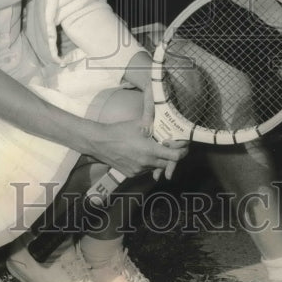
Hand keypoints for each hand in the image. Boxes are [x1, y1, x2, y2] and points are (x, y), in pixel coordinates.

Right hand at [121, 46, 186, 181]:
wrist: (100, 143)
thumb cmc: (120, 131)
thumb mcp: (139, 123)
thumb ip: (154, 119)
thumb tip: (163, 107)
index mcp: (150, 150)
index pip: (174, 157)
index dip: (180, 152)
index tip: (180, 146)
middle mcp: (146, 163)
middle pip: (167, 164)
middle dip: (170, 156)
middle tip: (167, 146)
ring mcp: (139, 171)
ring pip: (155, 168)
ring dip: (157, 160)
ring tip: (152, 149)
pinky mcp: (131, 174)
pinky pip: (144, 171)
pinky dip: (146, 164)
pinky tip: (141, 154)